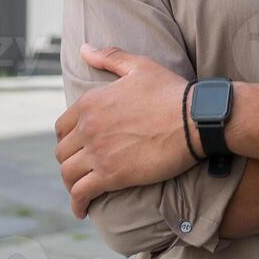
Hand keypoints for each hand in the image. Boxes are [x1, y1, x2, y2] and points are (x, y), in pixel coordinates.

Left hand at [54, 46, 193, 218]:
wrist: (196, 119)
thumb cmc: (172, 91)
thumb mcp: (140, 67)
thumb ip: (109, 57)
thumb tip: (84, 48)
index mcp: (91, 102)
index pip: (62, 127)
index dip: (67, 139)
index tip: (76, 148)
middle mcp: (88, 127)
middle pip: (62, 152)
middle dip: (69, 162)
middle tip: (81, 169)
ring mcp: (99, 152)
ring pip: (68, 174)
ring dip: (71, 183)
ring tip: (80, 190)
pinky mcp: (112, 175)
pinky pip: (82, 193)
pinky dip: (78, 203)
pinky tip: (82, 210)